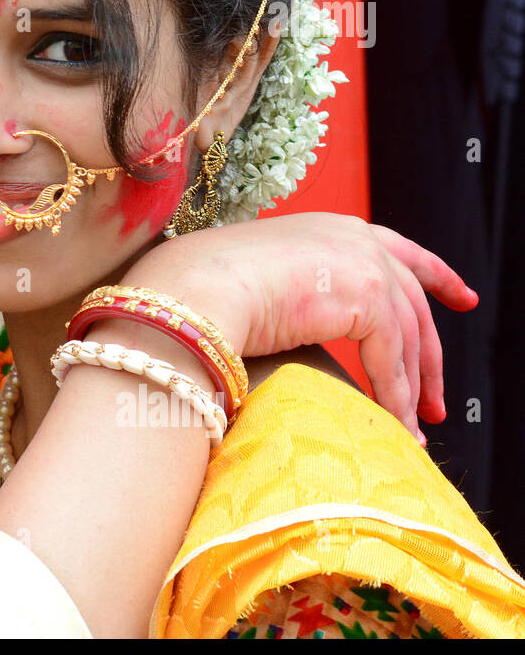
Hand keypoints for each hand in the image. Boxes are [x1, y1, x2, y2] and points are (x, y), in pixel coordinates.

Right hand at [121, 213, 476, 441]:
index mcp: (331, 226)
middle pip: (413, 301)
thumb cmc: (201, 287)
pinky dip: (396, 399)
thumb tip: (288, 317)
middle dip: (429, 355)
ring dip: (412, 388)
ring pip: (407, 337)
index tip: (463, 297)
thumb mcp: (260, 277)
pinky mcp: (368, 298)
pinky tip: (396, 427)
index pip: (399, 249)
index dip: (436, 275)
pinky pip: (391, 361)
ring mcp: (365, 264)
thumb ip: (292, 289)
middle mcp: (356, 237)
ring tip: (413, 428)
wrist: (192, 289)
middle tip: (435, 400)